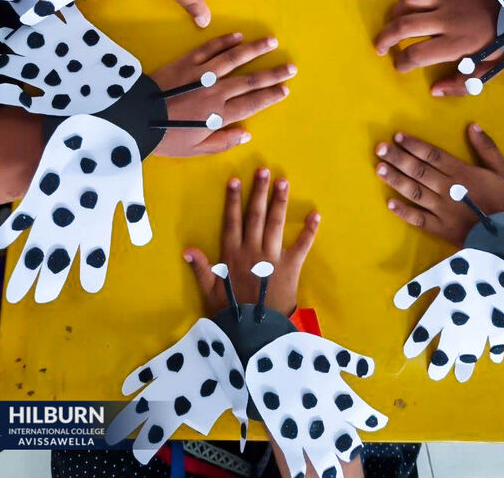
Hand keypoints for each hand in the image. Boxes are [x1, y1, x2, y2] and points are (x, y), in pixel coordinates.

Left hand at [152, 33, 294, 156]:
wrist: (134, 118)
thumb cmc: (164, 138)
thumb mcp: (194, 150)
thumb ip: (222, 142)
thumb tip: (247, 134)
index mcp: (218, 115)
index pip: (252, 103)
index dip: (270, 96)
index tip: (285, 89)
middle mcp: (215, 92)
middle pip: (250, 80)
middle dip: (272, 73)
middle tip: (290, 66)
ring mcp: (201, 74)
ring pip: (234, 58)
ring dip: (255, 49)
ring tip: (271, 41)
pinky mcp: (186, 62)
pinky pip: (209, 48)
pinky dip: (225, 41)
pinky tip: (238, 35)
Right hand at [184, 167, 319, 316]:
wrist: (255, 332)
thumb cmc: (231, 313)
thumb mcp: (210, 292)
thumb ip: (201, 268)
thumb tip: (187, 248)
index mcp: (232, 254)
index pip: (232, 221)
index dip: (233, 200)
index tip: (235, 180)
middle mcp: (252, 250)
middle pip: (256, 215)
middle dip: (260, 191)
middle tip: (264, 170)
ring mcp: (272, 256)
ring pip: (276, 223)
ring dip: (280, 201)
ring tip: (283, 181)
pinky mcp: (290, 266)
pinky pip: (302, 245)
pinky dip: (309, 230)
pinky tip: (315, 214)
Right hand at [374, 0, 498, 90]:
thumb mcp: (488, 70)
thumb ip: (461, 84)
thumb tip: (434, 90)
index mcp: (457, 43)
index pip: (417, 54)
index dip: (402, 63)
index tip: (399, 66)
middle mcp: (447, 19)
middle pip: (403, 27)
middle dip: (385, 39)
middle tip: (379, 47)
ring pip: (407, 3)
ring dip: (395, 15)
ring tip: (395, 24)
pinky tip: (408, 5)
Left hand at [375, 125, 503, 244]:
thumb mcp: (503, 170)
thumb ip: (487, 148)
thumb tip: (472, 125)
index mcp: (462, 173)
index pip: (433, 155)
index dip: (414, 145)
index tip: (398, 136)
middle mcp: (448, 189)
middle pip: (418, 170)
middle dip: (398, 158)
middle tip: (380, 148)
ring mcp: (442, 210)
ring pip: (414, 191)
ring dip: (395, 179)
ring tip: (379, 168)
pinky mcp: (441, 228)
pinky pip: (418, 219)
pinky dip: (404, 211)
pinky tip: (389, 203)